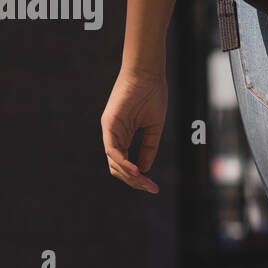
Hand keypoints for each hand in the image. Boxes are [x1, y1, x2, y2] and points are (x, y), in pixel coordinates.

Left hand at [101, 69, 167, 193]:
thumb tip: (144, 169)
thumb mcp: (153, 128)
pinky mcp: (109, 123)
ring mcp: (109, 128)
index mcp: (122, 134)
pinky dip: (123, 162)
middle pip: (117, 167)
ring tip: (146, 183)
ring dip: (130, 176)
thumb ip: (148, 148)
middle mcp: (113, 133)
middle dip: (134, 182)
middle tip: (152, 189)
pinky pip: (113, 149)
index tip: (153, 187)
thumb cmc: (152, 96)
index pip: (124, 164)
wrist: (147, 74)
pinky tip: (137, 171)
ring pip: (114, 162)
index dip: (137, 178)